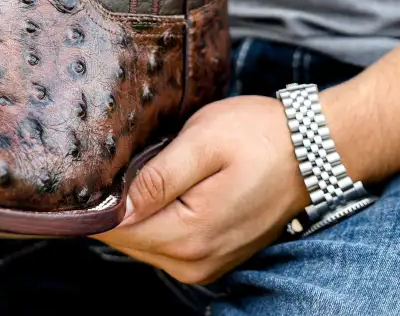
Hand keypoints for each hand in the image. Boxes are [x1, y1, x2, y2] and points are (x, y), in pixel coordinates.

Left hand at [93, 96, 308, 284]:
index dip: (95, 199)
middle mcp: (196, 262)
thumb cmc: (259, 135)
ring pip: (142, 241)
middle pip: (126, 239)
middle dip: (111, 203)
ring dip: (131, 209)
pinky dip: (152, 215)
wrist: (315, 149)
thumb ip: (158, 177)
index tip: (85, 167)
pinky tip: (153, 183)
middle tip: (108, 157)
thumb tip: (115, 204)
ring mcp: (206, 263)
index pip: (116, 230)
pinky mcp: (213, 254)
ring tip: (132, 165)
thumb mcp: (203, 142)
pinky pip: (163, 241)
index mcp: (191, 236)